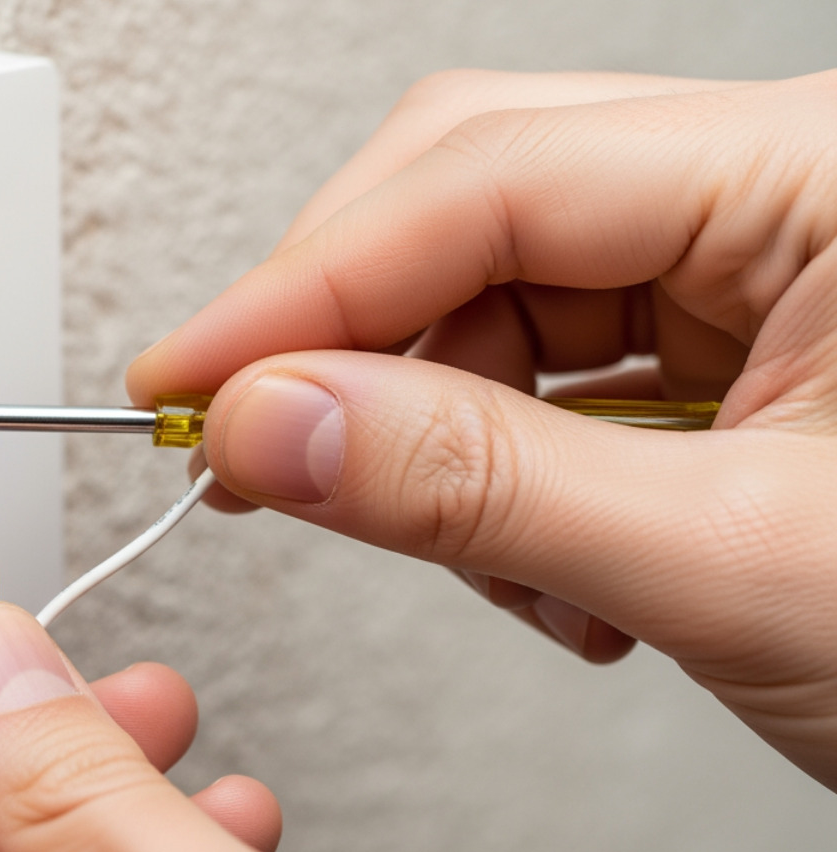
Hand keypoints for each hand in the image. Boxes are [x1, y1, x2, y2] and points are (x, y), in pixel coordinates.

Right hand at [127, 69, 836, 790]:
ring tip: (487, 563)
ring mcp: (745, 276)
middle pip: (474, 208)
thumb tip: (277, 428)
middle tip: (259, 450)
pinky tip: (551, 567)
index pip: (489, 179)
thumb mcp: (738, 564)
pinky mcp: (718, 358)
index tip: (186, 377)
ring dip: (438, 442)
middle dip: (355, 343)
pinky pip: (541, 382)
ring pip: (492, 306)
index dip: (306, 285)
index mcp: (823, 175)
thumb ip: (482, 489)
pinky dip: (498, 482)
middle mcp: (777, 197)